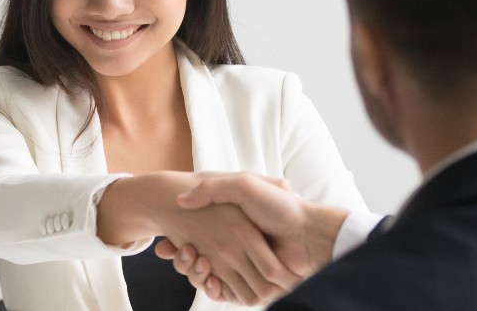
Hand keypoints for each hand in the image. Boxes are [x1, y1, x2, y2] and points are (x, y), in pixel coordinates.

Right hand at [95, 172, 301, 304]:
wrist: (309, 234)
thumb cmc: (280, 208)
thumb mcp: (243, 185)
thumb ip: (212, 189)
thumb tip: (183, 200)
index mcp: (232, 226)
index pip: (194, 238)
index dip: (180, 244)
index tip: (167, 244)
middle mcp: (235, 247)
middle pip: (197, 259)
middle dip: (183, 260)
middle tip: (172, 253)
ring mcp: (243, 266)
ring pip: (207, 276)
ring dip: (195, 274)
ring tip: (190, 264)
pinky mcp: (251, 284)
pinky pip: (224, 292)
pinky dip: (212, 289)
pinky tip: (208, 280)